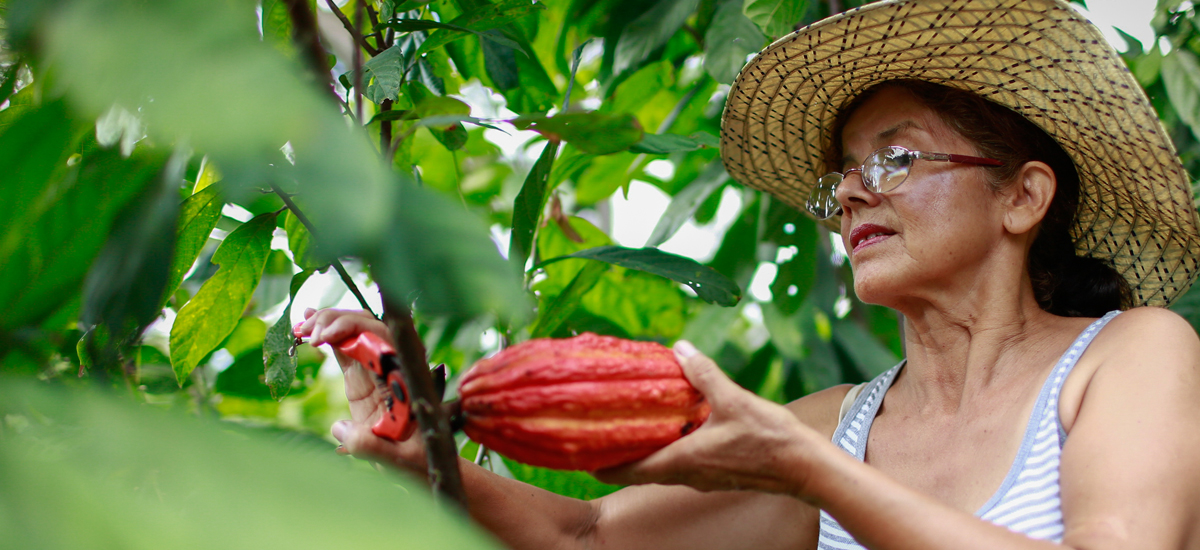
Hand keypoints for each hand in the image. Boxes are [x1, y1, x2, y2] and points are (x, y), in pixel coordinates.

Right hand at [294, 308, 426, 472]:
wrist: (420, 464)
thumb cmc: (418, 460)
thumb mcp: (398, 458)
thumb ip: (371, 446)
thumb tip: (339, 428)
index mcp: (406, 378)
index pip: (383, 337)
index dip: (354, 328)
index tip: (324, 337)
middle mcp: (393, 366)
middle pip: (367, 325)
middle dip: (335, 320)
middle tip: (306, 332)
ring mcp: (376, 369)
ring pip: (355, 331)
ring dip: (326, 323)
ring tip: (299, 328)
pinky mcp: (362, 377)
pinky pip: (344, 347)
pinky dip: (325, 335)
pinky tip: (304, 329)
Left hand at [593, 340, 820, 496]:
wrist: (804, 467)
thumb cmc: (769, 438)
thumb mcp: (733, 398)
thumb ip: (702, 374)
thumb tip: (679, 348)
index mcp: (683, 460)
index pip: (631, 470)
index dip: (603, 465)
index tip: (581, 459)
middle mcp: (688, 474)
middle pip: (642, 469)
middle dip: (620, 454)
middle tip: (599, 436)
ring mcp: (703, 477)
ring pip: (662, 466)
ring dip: (645, 450)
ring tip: (630, 427)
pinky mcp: (717, 473)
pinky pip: (683, 462)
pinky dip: (669, 447)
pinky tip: (673, 427)